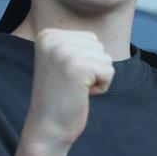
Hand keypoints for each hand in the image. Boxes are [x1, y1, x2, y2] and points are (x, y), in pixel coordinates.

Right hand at [24, 29, 114, 150]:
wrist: (47, 128)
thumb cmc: (60, 97)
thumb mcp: (62, 60)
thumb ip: (77, 44)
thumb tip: (96, 26)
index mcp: (47, 35)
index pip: (90, 38)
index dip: (85, 61)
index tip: (66, 76)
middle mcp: (52, 39)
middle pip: (99, 47)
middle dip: (93, 68)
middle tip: (70, 85)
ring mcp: (64, 52)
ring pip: (106, 59)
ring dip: (96, 78)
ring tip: (74, 90)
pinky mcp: (77, 68)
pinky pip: (109, 72)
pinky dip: (101, 87)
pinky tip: (81, 95)